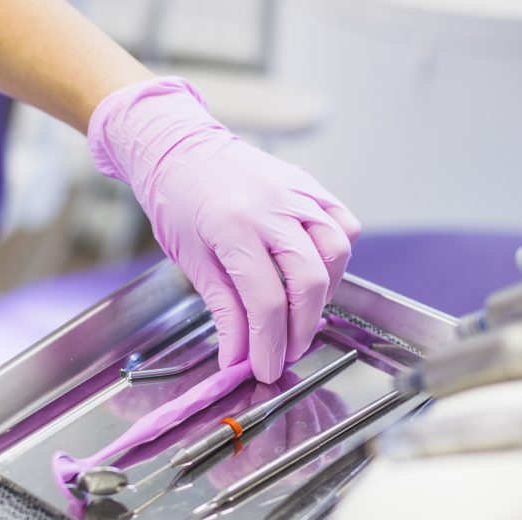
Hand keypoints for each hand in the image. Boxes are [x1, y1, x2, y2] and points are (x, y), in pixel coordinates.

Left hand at [89, 77, 360, 382]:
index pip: (266, 301)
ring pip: (335, 253)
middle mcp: (272, 207)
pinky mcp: (309, 186)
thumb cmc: (178, 203)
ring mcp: (296, 193)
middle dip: (300, 329)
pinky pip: (343, 223)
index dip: (269, 345)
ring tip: (301, 314)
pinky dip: (338, 256)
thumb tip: (239, 358)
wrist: (179, 147)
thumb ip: (223, 310)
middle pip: (308, 282)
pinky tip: (317, 273)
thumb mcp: (191, 262)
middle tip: (285, 351)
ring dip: (324, 294)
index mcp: (234, 227)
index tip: (265, 370)